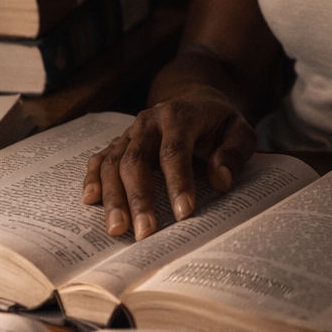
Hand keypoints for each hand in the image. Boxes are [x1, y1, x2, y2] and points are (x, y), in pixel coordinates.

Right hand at [81, 92, 256, 238]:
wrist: (194, 99)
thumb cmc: (219, 122)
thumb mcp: (240, 129)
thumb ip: (234, 152)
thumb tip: (220, 179)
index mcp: (179, 115)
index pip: (174, 151)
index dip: (178, 182)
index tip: (184, 213)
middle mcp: (148, 122)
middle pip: (136, 160)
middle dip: (139, 199)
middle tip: (145, 233)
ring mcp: (130, 133)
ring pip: (113, 163)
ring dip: (113, 198)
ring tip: (117, 229)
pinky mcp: (119, 143)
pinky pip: (99, 159)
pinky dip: (92, 179)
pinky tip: (91, 201)